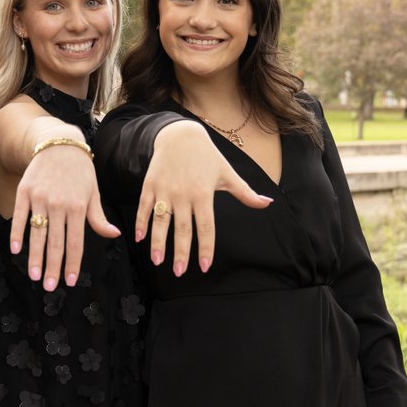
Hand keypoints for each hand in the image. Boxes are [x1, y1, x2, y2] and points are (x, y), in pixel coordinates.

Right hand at [10, 144, 119, 290]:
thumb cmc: (80, 171)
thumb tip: (113, 235)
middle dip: (52, 267)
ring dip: (35, 257)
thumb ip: (98, 217)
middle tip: (49, 287)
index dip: (72, 264)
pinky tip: (16, 249)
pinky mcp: (25, 191)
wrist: (59, 144)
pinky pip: (20, 217)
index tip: (68, 282)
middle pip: (56, 243)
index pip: (75, 243)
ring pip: (38, 233)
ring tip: (34, 275)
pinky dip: (17, 233)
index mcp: (78, 207)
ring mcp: (40, 198)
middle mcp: (59, 205)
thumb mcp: (93, 193)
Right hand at [136, 121, 271, 274]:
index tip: (204, 267)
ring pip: (161, 221)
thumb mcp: (227, 173)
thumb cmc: (207, 156)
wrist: (180, 135)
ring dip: (158, 242)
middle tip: (179, 272)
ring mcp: (165, 190)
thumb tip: (267, 203)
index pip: (206, 227)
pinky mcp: (150, 185)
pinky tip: (139, 239)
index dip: (205, 248)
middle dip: (180, 252)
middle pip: (182, 228)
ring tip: (157, 260)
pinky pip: (145, 207)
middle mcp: (183, 194)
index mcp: (203, 194)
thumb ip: (245, 192)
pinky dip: (141, 223)